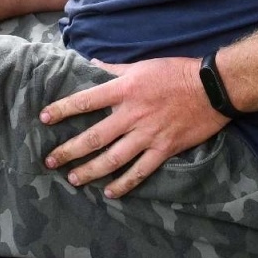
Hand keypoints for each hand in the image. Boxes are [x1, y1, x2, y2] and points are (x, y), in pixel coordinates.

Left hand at [39, 56, 226, 198]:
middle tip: (50, 161)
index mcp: (124, 89)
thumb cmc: (176, 72)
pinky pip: (140, 171)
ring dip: (90, 171)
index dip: (62, 109)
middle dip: (69, 150)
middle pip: (94, 137)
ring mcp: (148, 135)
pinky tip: (110, 192)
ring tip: (73, 179)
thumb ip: (113, 69)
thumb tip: (90, 65)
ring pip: (113, 159)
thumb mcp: (141, 65)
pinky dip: (124, 184)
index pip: (85, 101)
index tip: (43, 118)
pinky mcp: (165, 149)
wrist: (213, 87)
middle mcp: (132, 115)